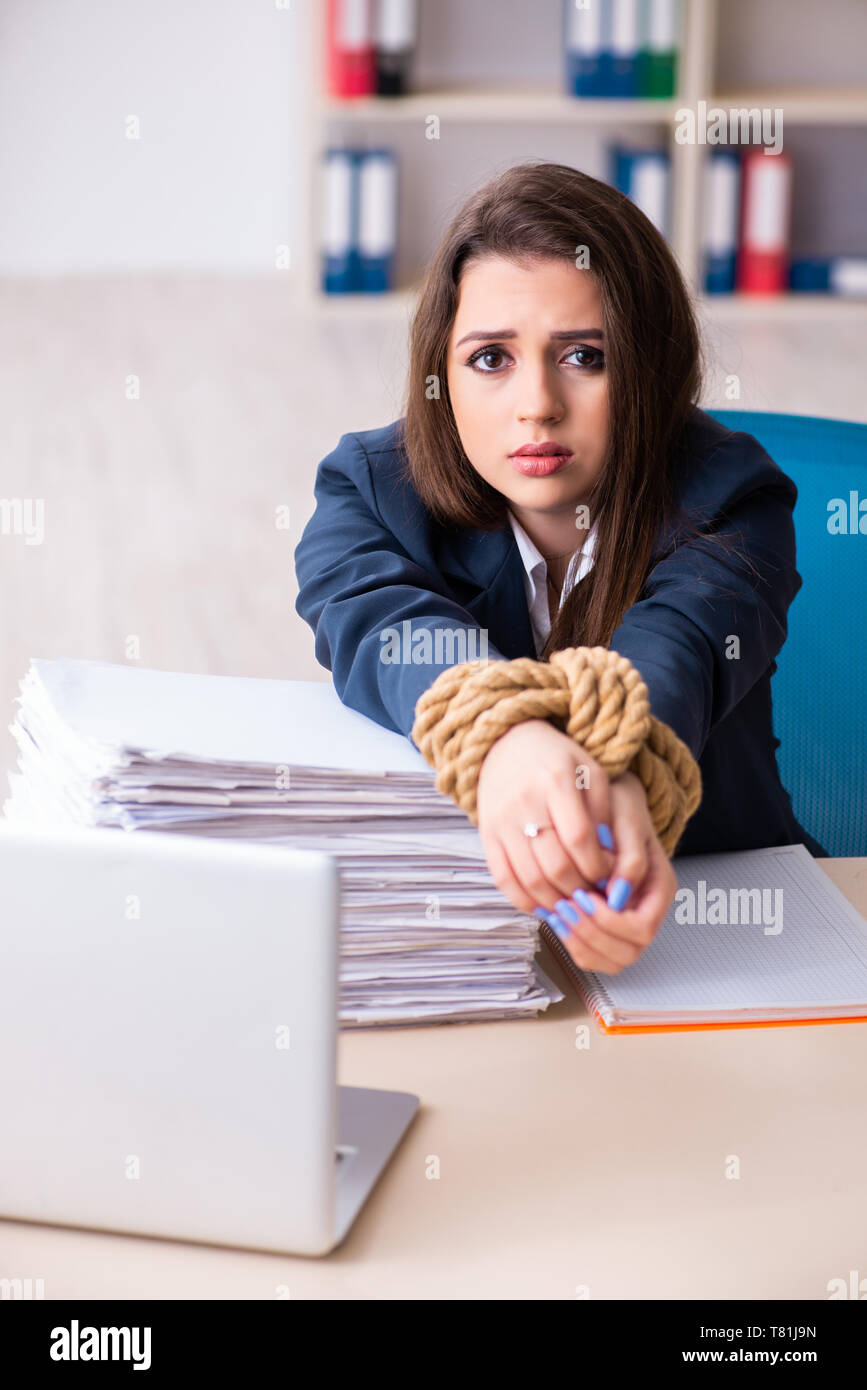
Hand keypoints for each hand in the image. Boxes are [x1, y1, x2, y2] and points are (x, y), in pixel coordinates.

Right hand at [477, 716, 615, 917]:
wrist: (506, 743)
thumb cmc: (558, 760)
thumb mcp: (590, 771)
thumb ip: (604, 811)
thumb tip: (609, 856)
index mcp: (556, 781)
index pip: (579, 838)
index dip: (597, 865)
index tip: (608, 875)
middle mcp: (525, 801)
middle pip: (555, 864)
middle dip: (579, 889)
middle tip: (593, 897)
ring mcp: (501, 821)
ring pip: (530, 878)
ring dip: (556, 901)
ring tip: (573, 906)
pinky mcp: (486, 835)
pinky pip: (503, 879)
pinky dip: (525, 900)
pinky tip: (544, 906)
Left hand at [553, 770, 678, 973]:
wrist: (606, 800)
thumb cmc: (617, 805)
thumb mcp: (627, 819)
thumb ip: (630, 857)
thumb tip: (618, 896)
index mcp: (660, 886)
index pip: (642, 927)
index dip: (610, 921)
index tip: (584, 897)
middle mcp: (647, 909)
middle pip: (628, 951)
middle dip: (592, 935)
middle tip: (567, 907)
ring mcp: (627, 920)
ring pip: (610, 960)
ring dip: (580, 942)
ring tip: (560, 912)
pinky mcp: (604, 923)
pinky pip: (591, 953)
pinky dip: (572, 942)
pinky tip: (557, 918)